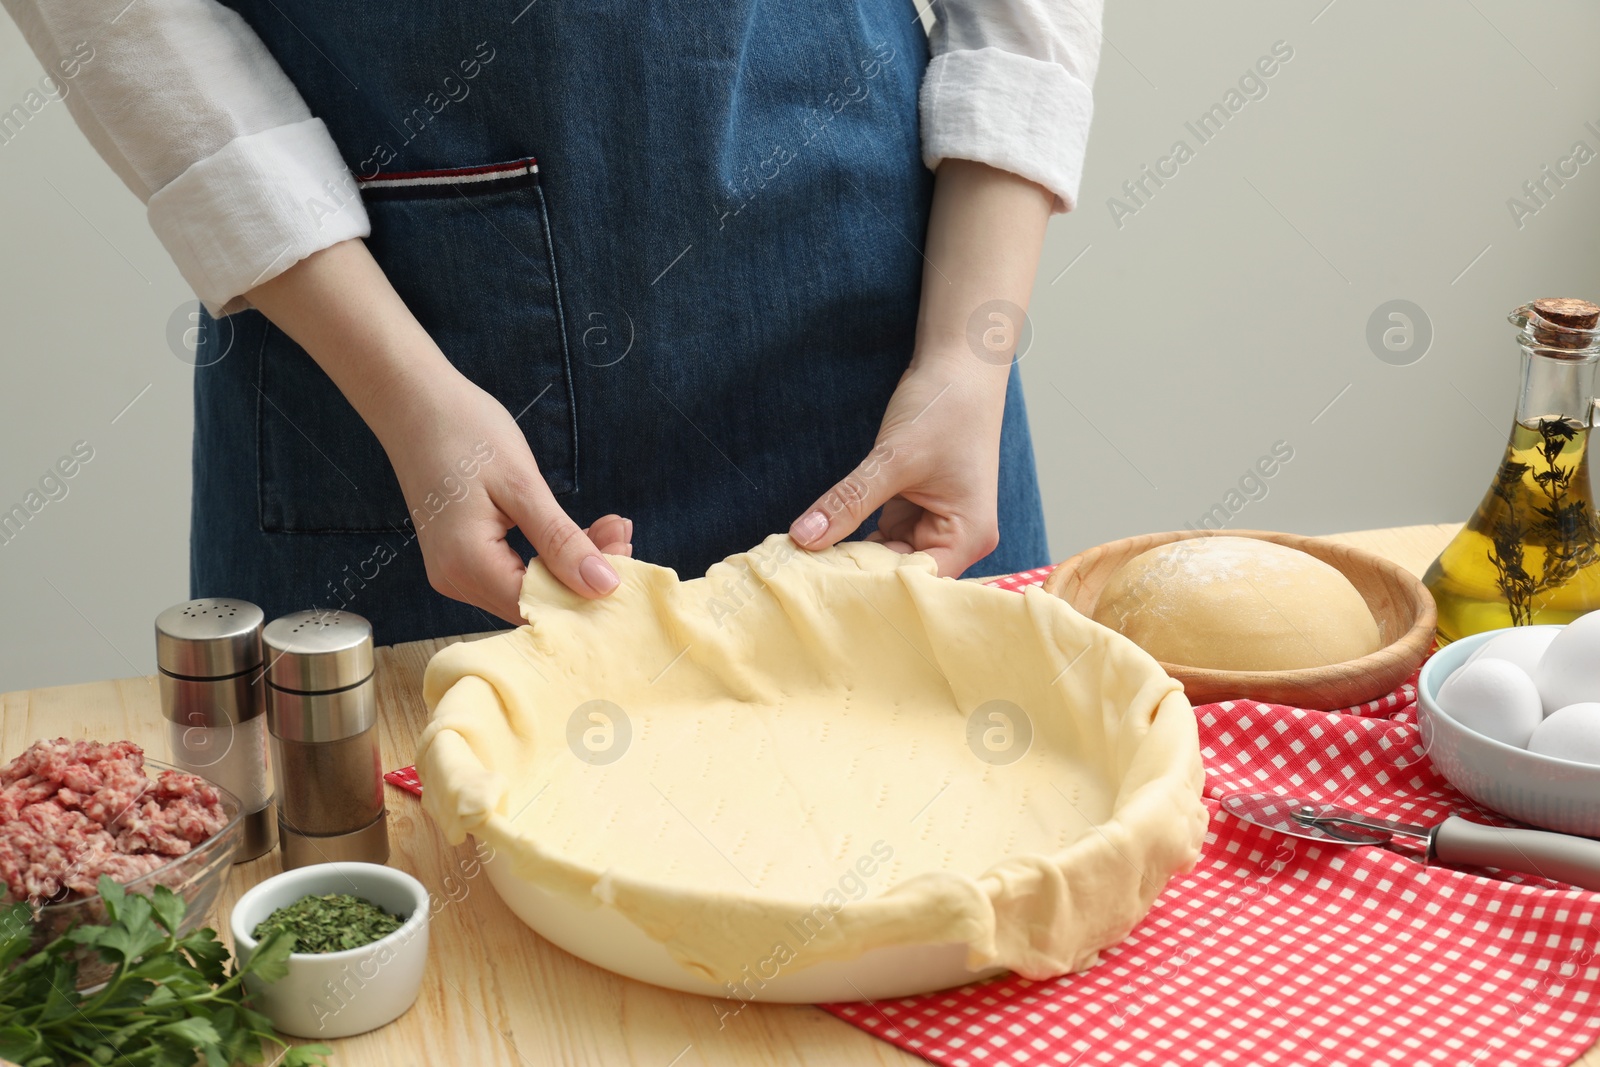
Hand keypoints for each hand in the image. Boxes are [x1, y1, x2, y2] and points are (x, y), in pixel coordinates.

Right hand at [244, 239, 630, 623]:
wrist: (413, 403)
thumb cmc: (464, 431)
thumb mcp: (522, 484)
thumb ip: (561, 541)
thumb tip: (603, 586)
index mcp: (467, 566)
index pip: (542, 608)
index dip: (589, 592)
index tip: (627, 551)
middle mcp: (456, 580)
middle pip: (537, 604)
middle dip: (586, 575)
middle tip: (621, 531)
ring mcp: (454, 572)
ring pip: (529, 590)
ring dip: (572, 564)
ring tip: (609, 526)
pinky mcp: (460, 558)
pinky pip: (514, 573)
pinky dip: (549, 557)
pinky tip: (578, 531)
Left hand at [786, 159, 1052, 576]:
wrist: (959, 366)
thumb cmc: (945, 407)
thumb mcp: (893, 458)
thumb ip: (849, 501)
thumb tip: (803, 538)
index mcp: (967, 536)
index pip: (914, 581)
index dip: (870, 588)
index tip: (820, 591)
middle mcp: (956, 540)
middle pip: (898, 575)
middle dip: (855, 575)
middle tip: (801, 579)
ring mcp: (933, 526)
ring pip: (883, 558)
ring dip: (849, 557)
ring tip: (803, 567)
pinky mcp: (914, 512)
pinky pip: (878, 537)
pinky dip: (852, 537)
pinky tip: (819, 543)